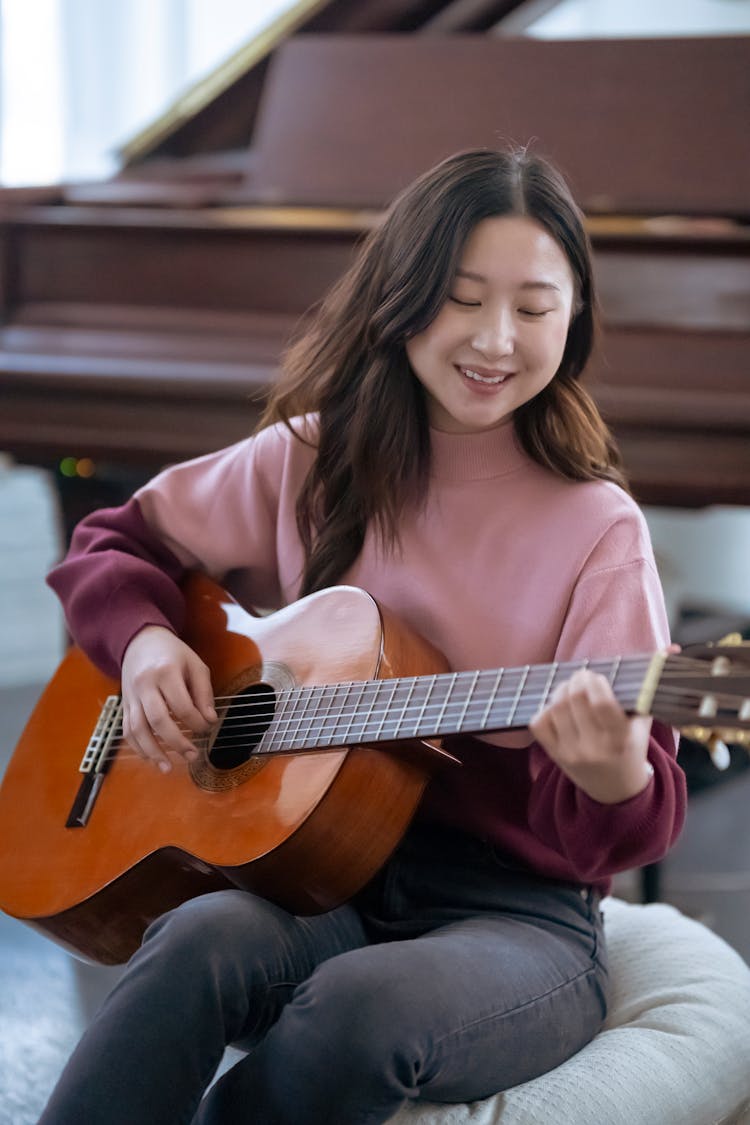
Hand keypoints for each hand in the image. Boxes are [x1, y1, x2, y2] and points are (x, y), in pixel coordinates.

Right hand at [120, 626, 216, 772]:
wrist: (140, 641)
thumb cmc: (173, 654)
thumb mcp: (195, 665)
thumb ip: (204, 692)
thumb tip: (210, 720)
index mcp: (166, 672)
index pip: (182, 705)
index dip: (196, 723)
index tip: (206, 729)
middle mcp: (145, 684)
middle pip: (157, 720)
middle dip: (175, 742)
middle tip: (192, 756)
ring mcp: (131, 695)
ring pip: (137, 729)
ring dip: (152, 752)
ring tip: (167, 768)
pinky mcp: (124, 704)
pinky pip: (127, 730)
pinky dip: (138, 747)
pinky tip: (151, 758)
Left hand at [529, 668, 652, 803]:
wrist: (616, 791)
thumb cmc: (631, 747)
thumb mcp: (644, 722)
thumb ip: (651, 686)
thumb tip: (672, 649)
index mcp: (621, 739)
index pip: (602, 703)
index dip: (595, 682)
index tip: (597, 678)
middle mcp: (595, 748)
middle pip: (575, 699)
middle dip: (577, 680)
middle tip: (582, 677)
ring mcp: (572, 754)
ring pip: (555, 708)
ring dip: (561, 690)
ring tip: (570, 688)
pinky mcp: (555, 757)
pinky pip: (539, 724)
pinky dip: (545, 709)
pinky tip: (558, 708)